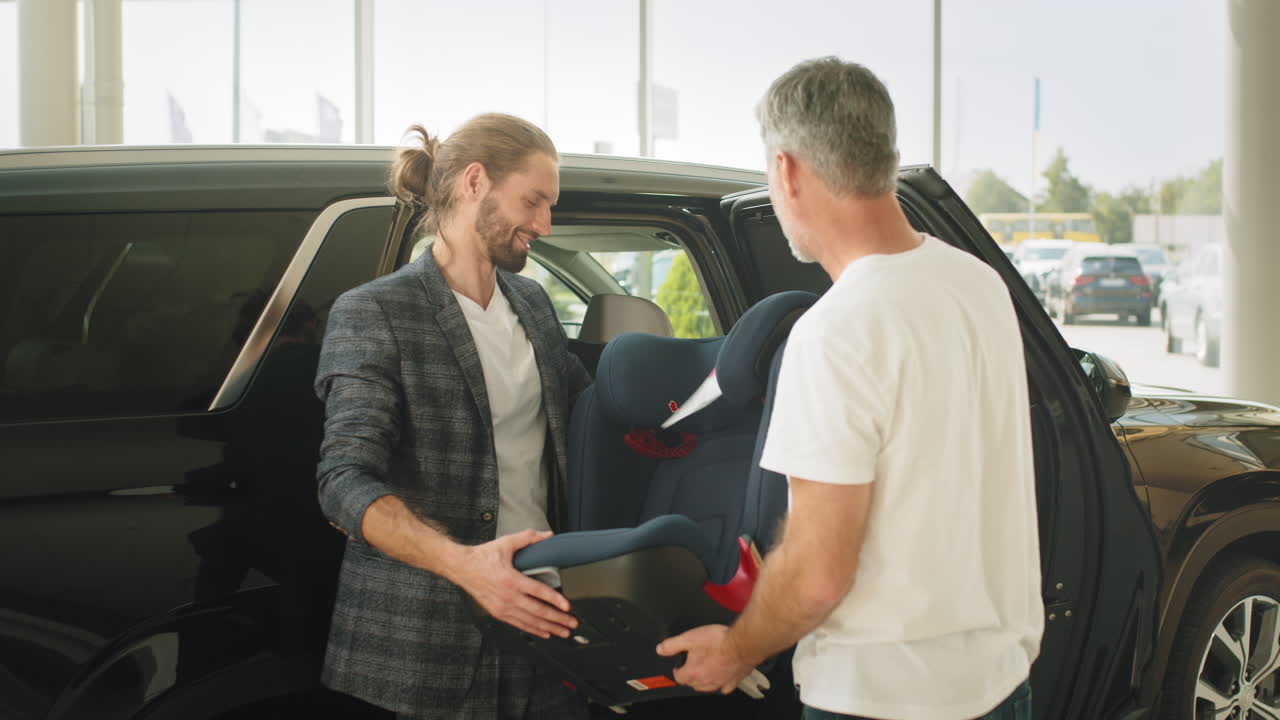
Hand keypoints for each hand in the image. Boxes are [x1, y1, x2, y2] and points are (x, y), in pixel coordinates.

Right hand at [454, 529, 577, 638]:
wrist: (462, 568)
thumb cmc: (483, 556)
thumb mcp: (506, 543)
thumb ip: (528, 538)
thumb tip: (547, 535)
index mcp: (511, 580)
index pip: (538, 592)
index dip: (555, 600)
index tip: (568, 606)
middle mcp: (507, 597)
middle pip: (537, 611)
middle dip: (557, 619)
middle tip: (572, 623)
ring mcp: (502, 607)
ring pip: (530, 622)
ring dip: (549, 628)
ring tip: (563, 631)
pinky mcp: (498, 613)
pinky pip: (519, 625)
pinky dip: (533, 630)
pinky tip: (544, 633)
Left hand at [656, 624, 758, 695]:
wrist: (742, 644)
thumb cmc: (719, 641)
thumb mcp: (690, 637)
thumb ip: (672, 644)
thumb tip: (661, 649)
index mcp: (693, 672)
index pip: (678, 677)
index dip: (677, 668)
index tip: (680, 662)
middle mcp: (705, 681)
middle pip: (692, 683)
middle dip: (690, 674)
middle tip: (693, 661)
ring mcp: (719, 683)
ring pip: (706, 687)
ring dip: (703, 679)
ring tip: (705, 666)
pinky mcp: (732, 682)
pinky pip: (724, 687)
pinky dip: (721, 683)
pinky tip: (721, 674)